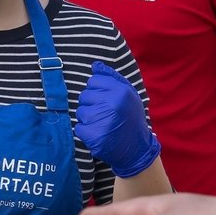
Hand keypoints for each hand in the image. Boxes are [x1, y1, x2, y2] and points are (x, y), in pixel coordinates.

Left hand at [73, 61, 160, 177]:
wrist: (137, 149)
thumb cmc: (131, 118)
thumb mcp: (129, 95)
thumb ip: (112, 78)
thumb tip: (95, 65)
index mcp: (121, 91)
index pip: (93, 80)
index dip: (97, 90)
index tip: (106, 99)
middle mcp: (111, 104)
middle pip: (84, 95)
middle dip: (91, 104)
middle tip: (104, 114)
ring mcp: (102, 120)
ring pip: (80, 111)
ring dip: (87, 118)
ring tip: (102, 124)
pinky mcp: (94, 136)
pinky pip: (78, 127)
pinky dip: (85, 131)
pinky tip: (98, 133)